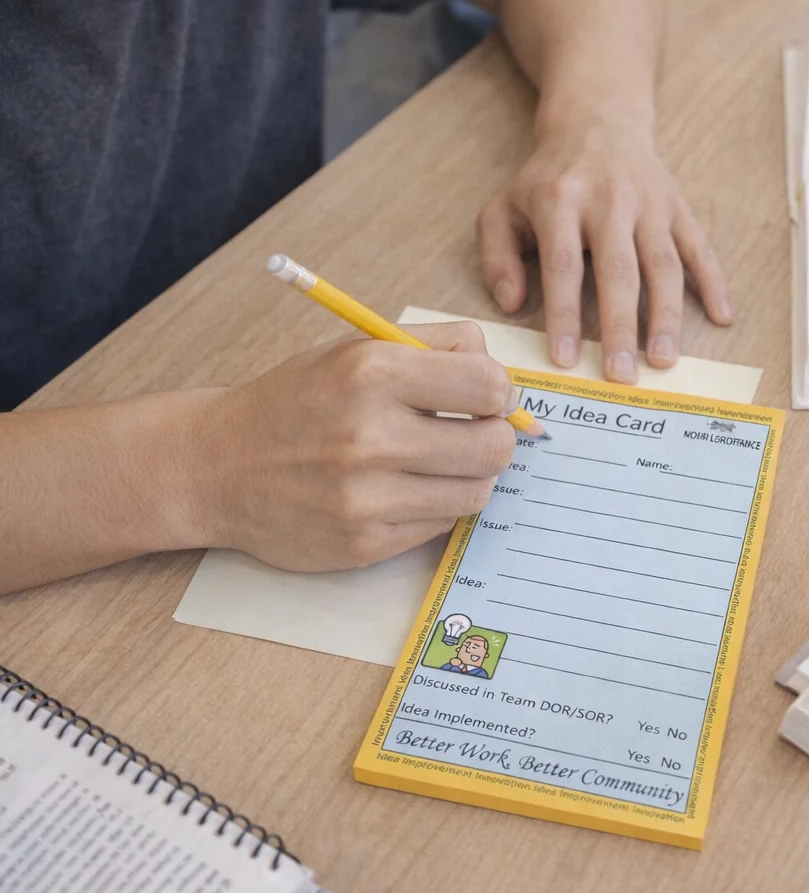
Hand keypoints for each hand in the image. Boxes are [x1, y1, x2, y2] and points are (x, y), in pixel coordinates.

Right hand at [192, 321, 515, 570]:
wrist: (218, 464)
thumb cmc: (298, 400)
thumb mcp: (358, 348)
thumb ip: (437, 348)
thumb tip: (506, 383)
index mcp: (373, 371)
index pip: (489, 385)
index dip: (500, 391)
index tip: (486, 396)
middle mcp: (371, 435)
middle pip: (495, 447)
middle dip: (495, 437)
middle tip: (471, 431)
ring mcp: (367, 497)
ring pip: (476, 492)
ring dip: (467, 475)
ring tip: (435, 460)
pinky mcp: (363, 544)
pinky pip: (440, 526)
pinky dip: (434, 506)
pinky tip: (401, 488)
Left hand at [477, 119, 731, 383]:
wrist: (596, 122)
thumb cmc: (545, 180)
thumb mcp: (502, 208)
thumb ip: (497, 258)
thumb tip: (511, 305)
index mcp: (560, 200)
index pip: (563, 265)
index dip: (564, 314)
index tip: (566, 359)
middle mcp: (609, 200)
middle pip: (618, 270)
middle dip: (621, 326)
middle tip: (622, 375)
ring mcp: (649, 203)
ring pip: (662, 264)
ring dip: (666, 315)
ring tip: (664, 360)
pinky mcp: (677, 206)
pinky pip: (699, 247)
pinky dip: (713, 282)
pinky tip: (722, 317)